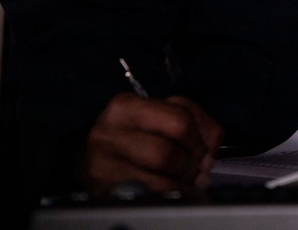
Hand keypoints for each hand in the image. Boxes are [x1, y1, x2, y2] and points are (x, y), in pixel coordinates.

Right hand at [79, 93, 223, 196]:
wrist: (85, 167)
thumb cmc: (127, 144)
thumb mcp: (154, 123)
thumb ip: (188, 122)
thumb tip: (212, 146)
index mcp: (127, 105)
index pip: (182, 112)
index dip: (203, 135)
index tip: (207, 151)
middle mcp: (112, 124)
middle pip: (176, 131)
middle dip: (196, 154)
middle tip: (199, 170)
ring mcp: (104, 154)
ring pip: (166, 160)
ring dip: (186, 176)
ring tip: (188, 183)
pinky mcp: (103, 182)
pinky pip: (152, 187)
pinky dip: (171, 192)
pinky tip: (172, 193)